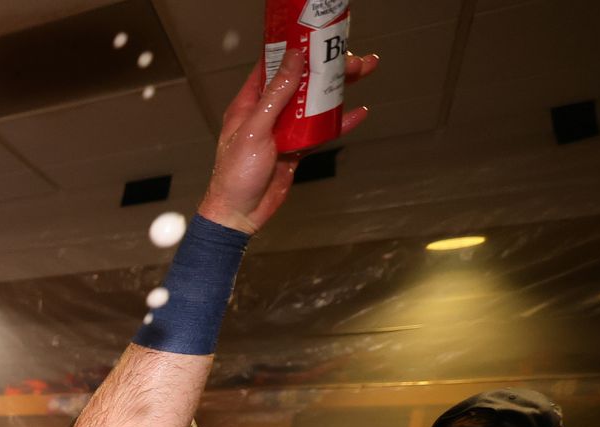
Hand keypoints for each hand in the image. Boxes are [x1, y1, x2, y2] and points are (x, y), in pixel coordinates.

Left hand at [195, 49, 379, 233]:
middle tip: (354, 60)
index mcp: (249, 104)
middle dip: (327, 69)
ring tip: (364, 73)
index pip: (272, 67)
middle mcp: (267, 113)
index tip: (317, 39)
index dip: (294, 51)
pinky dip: (339, 122)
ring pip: (314, 104)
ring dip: (337, 90)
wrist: (240, 215)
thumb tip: (292, 60)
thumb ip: (275, 96)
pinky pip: (320, 130)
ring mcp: (283, 131)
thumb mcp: (255, 130)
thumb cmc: (236, 174)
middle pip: (301, 83)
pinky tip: (358, 113)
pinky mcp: (296, 148)